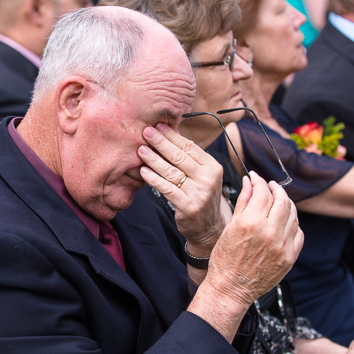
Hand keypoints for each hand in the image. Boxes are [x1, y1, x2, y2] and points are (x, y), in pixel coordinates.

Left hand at [138, 123, 225, 253]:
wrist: (208, 227)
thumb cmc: (200, 196)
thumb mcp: (202, 175)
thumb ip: (189, 157)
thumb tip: (171, 133)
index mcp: (212, 166)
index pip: (190, 147)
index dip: (173, 136)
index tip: (158, 126)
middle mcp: (208, 178)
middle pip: (180, 157)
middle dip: (161, 143)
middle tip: (146, 132)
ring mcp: (199, 193)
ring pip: (172, 172)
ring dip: (154, 160)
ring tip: (141, 150)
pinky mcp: (188, 206)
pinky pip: (167, 189)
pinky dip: (154, 179)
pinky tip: (143, 172)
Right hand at [204, 171, 302, 307]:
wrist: (231, 288)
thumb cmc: (225, 259)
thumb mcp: (230, 227)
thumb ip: (243, 202)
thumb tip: (249, 183)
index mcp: (251, 223)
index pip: (263, 192)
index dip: (260, 181)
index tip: (256, 178)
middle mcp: (269, 232)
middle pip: (282, 200)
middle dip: (276, 189)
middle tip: (271, 187)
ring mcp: (282, 246)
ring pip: (293, 215)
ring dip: (286, 204)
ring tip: (278, 202)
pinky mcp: (289, 258)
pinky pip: (298, 233)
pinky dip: (293, 223)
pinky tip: (284, 222)